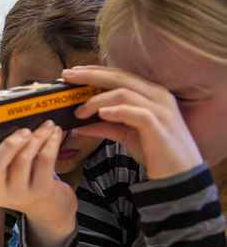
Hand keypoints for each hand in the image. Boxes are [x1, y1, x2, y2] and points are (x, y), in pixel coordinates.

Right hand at [0, 121, 76, 246]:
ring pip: (23, 161)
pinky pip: (45, 162)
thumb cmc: (24, 178)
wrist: (48, 206)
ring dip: (36, 138)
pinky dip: (51, 143)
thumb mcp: (5, 169)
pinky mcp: (41, 190)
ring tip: (46, 125)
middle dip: (8, 145)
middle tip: (24, 130)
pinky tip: (55, 133)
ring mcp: (19, 193)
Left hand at [64, 65, 202, 179]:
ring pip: (124, 93)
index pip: (119, 75)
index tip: (71, 73)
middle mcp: (157, 95)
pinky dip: (117, 111)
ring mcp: (160, 109)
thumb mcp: (125, 135)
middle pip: (119, 77)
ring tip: (79, 111)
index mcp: (150, 93)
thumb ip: (105, 126)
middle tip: (66, 76)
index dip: (94, 71)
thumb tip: (78, 125)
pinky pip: (136, 113)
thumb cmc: (154, 152)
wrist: (179, 175)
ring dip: (97, 100)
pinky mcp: (159, 126)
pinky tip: (101, 114)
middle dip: (90, 75)